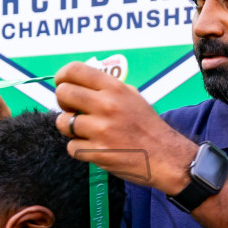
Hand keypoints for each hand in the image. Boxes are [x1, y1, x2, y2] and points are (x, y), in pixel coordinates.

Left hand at [52, 61, 195, 190]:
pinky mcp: (98, 153)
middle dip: (63, 102)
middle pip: (63, 94)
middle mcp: (107, 105)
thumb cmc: (147, 126)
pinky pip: (71, 147)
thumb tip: (78, 83)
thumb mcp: (131, 96)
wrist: (165, 156)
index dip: (62, 77)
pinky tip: (93, 147)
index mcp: (115, 88)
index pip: (74, 70)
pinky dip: (79, 149)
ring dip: (70, 128)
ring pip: (62, 123)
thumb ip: (106, 88)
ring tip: (85, 131)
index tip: (63, 84)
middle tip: (72, 110)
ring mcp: (101, 130)